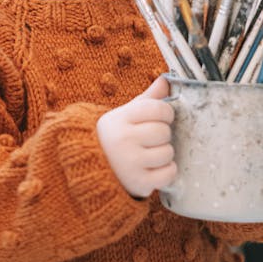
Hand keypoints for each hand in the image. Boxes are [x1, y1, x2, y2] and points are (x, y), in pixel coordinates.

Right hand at [97, 76, 176, 198]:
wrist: (94, 170)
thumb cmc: (117, 138)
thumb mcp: (126, 115)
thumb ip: (148, 98)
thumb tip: (166, 79)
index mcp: (119, 119)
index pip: (157, 109)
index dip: (166, 113)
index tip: (162, 118)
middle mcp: (122, 140)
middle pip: (163, 131)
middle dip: (163, 135)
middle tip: (152, 139)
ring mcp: (130, 163)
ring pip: (168, 152)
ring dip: (165, 154)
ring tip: (151, 154)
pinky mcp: (139, 182)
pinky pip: (169, 173)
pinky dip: (166, 171)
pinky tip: (154, 168)